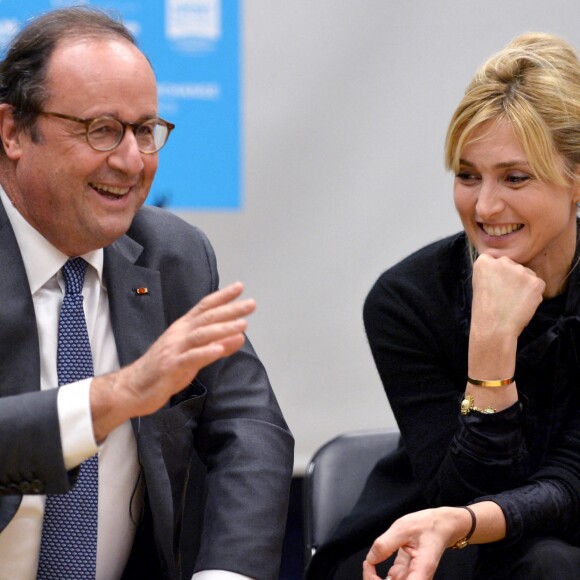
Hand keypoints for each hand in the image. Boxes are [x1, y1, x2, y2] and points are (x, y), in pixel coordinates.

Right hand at [90, 282, 254, 439]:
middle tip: (251, 304)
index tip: (240, 287)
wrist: (133, 388)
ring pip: (200, 335)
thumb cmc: (164, 370)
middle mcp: (178, 334)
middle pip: (206, 318)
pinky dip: (206, 352)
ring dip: (222, 328)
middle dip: (230, 309)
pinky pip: (190, 358)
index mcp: (183, 328)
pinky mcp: (171, 367)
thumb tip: (240, 336)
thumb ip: (217, 346)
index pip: (204, 307)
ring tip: (242, 324)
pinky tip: (220, 349)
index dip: (222, 297)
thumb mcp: (194, 357)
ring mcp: (174, 350)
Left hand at [363, 507, 467, 579]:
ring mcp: (413, 578)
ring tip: (369, 564)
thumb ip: (385, 544)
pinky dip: (380, 576)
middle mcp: (418, 579)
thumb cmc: (426, 525)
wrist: (441, 525)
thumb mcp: (402, 528)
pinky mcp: (408, 574)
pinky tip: (374, 565)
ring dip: (376, 579)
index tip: (369, 565)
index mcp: (421, 572)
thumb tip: (370, 560)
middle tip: (368, 564)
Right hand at [468, 254, 543, 378]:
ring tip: (512, 301)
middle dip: (510, 276)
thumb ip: (492, 273)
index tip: (492, 286)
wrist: (494, 328)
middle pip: (511, 264)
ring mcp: (520, 270)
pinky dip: (533, 294)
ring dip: (522, 284)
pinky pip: (537, 284)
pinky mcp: (535, 281)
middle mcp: (502, 262)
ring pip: (525, 273)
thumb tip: (509, 270)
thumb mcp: (479, 285)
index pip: (493, 260)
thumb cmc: (484, 310)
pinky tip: (521, 304)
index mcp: (484, 262)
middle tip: (504, 295)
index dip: (494, 274)